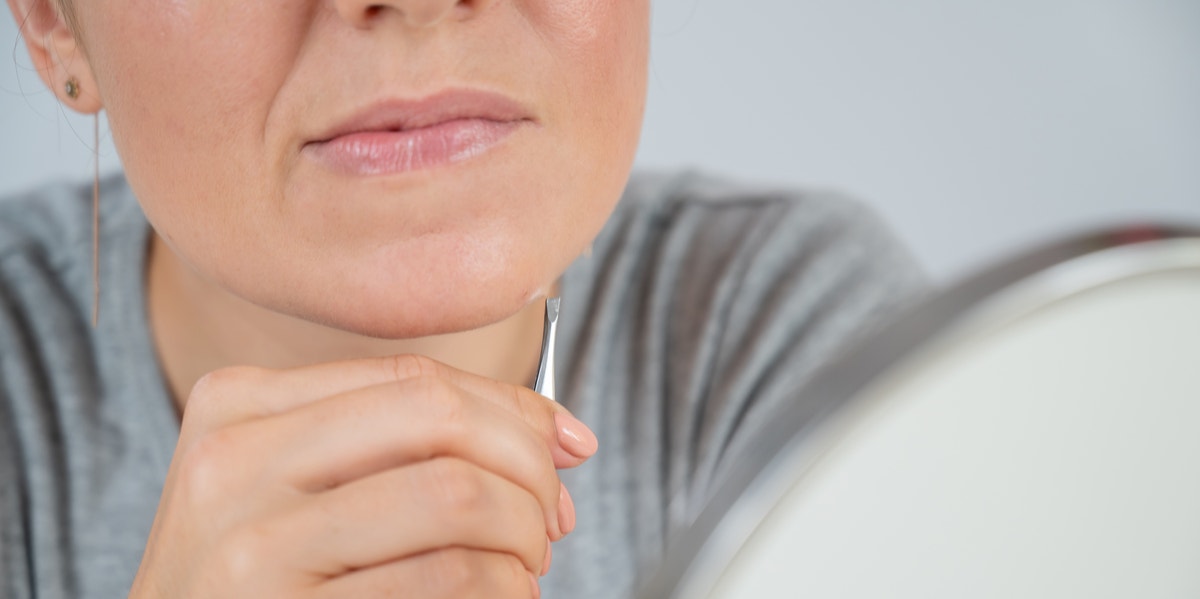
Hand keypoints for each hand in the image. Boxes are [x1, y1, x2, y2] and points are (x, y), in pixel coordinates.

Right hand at [128, 355, 596, 597]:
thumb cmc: (260, 585)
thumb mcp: (298, 492)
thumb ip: (406, 445)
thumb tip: (560, 436)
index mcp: (238, 406)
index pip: (415, 378)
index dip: (514, 411)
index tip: (565, 449)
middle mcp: (234, 462)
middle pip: (440, 417)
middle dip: (526, 465)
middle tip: (550, 518)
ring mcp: (251, 545)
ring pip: (457, 494)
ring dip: (522, 535)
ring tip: (522, 568)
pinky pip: (450, 577)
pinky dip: (505, 588)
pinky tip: (499, 598)